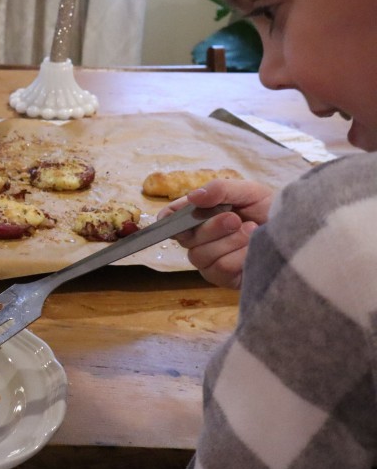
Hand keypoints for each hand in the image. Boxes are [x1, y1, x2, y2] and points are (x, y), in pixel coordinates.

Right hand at [158, 179, 273, 289]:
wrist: (299, 236)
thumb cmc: (272, 211)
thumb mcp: (250, 192)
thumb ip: (221, 189)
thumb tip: (193, 197)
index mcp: (202, 215)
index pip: (171, 217)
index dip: (168, 217)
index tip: (171, 217)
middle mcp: (200, 239)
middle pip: (185, 237)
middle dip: (211, 226)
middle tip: (235, 219)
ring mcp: (209, 260)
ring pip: (201, 254)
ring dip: (230, 242)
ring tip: (252, 232)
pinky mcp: (223, 279)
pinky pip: (219, 268)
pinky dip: (239, 257)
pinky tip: (253, 251)